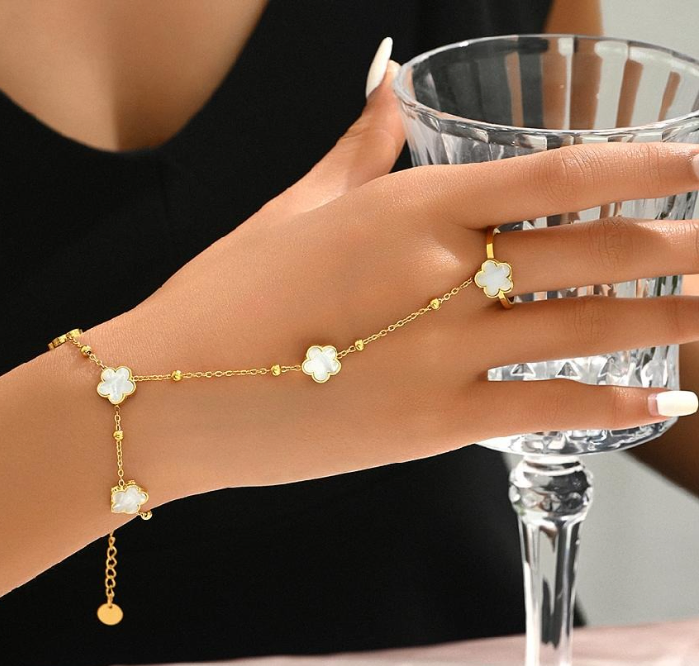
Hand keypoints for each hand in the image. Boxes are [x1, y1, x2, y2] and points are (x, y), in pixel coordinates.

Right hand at [92, 62, 698, 501]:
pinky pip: (544, 407)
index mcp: (408, 208)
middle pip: (594, 255)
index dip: (648, 166)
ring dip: (668, 322)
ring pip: (587, 330)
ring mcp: (443, 354)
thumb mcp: (292, 211)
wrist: (171, 393)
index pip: (561, 176)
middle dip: (681, 249)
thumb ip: (359, 150)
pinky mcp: (431, 425)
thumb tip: (388, 87)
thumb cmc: (221, 296)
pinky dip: (612, 405)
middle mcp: (442, 274)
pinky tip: (659, 401)